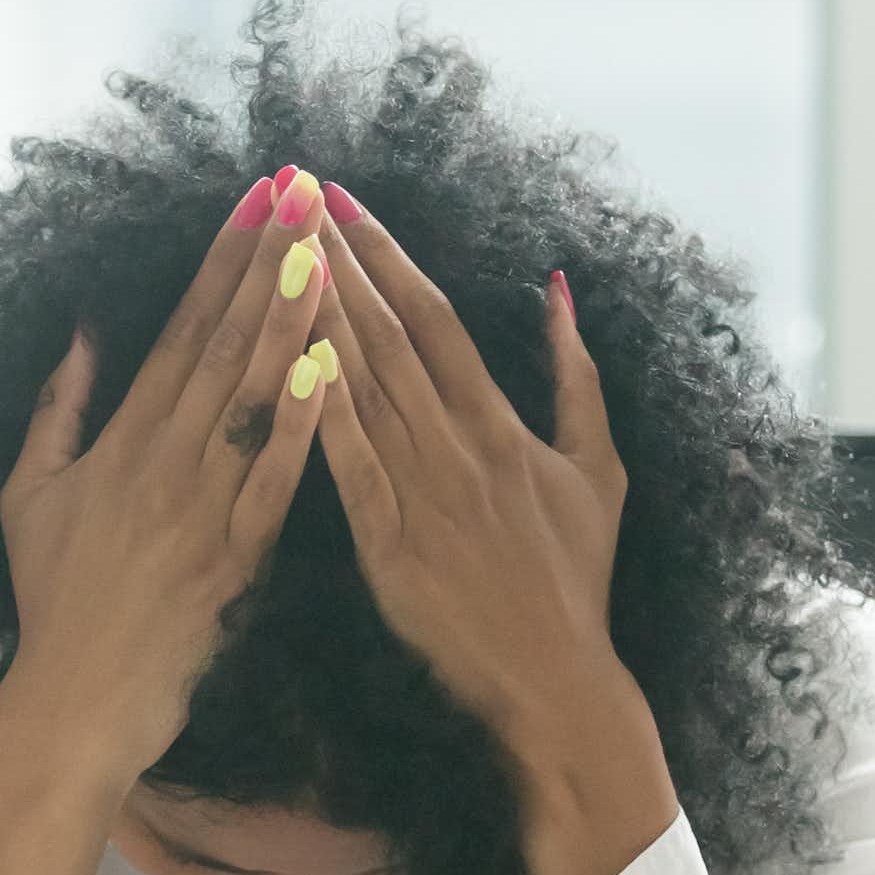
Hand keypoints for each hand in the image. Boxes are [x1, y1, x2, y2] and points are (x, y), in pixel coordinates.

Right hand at [0, 172, 333, 874]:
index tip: (257, 198)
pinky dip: (305, 423)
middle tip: (305, 192)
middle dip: (268, 262)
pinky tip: (337, 368)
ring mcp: (201, 505)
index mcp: (121, 438)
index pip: (181, 327)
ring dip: (293, 318)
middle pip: (225, 343)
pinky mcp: (236, 557)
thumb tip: (82, 333)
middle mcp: (164, 458)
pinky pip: (277, 480)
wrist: (75, 700)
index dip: (222, 258)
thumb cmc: (53, 602)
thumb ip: (58, 409)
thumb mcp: (31, 495)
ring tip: (328, 248)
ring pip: (255, 397)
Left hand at [314, 197, 676, 874]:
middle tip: (295, 199)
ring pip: (363, 389)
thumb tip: (560, 292)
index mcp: (501, 425)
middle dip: (339, 262)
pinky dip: (321, 414)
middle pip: (389, 336)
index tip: (347, 200)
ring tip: (277, 253)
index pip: (437, 319)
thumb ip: (577, 377)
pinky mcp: (390, 544)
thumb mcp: (598, 468)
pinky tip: (287, 363)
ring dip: (317, 316)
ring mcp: (422, 494)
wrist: (554, 676)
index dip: (389, 255)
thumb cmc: (574, 577)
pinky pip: (349, 468)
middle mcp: (458, 447)